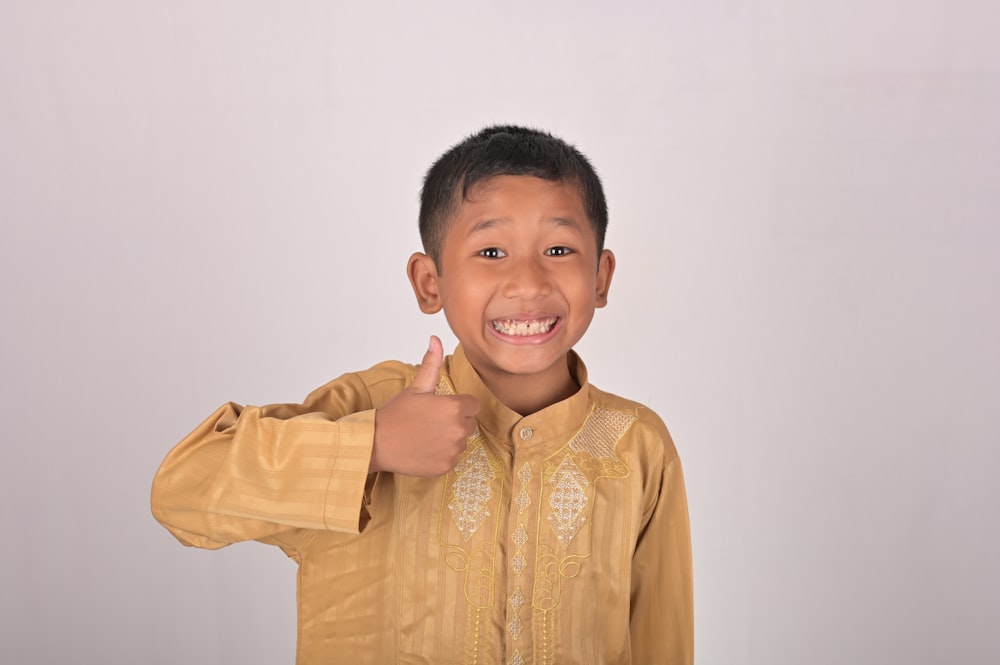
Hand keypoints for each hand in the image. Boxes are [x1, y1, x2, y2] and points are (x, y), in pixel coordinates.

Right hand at [370, 336, 480, 476]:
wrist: (377, 442)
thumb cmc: (396, 413)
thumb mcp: (417, 387)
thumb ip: (431, 364)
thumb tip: (435, 339)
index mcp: (455, 407)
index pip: (473, 405)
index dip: (458, 405)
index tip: (440, 408)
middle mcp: (458, 429)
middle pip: (469, 423)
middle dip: (455, 421)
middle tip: (430, 422)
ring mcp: (453, 450)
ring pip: (461, 441)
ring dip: (449, 439)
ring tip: (425, 435)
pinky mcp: (446, 466)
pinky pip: (452, 458)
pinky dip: (442, 455)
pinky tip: (424, 449)